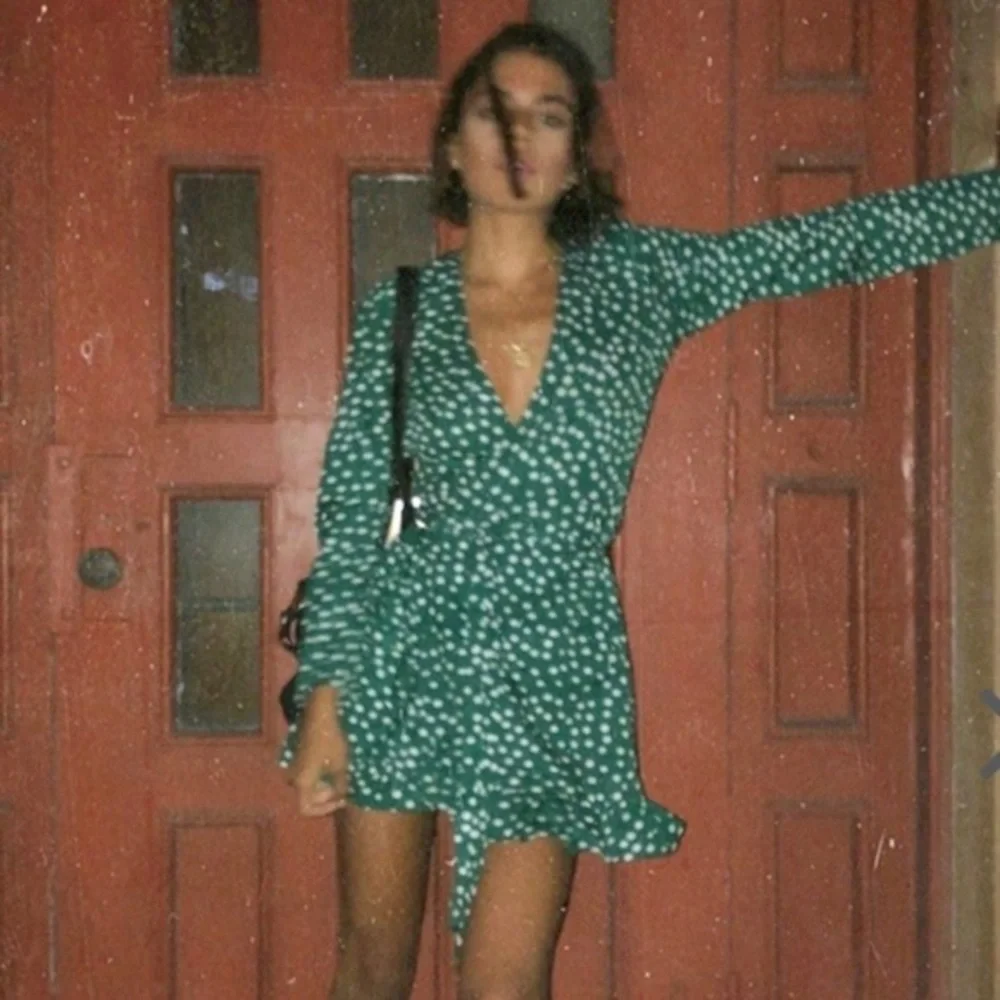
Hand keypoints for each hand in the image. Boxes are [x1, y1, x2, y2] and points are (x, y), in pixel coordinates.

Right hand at [286, 688, 349, 816]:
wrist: (320, 710)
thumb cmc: (332, 739)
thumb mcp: (342, 766)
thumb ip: (340, 787)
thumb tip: (341, 796)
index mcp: (301, 782)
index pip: (306, 809)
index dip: (324, 810)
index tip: (340, 800)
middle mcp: (292, 775)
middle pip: (306, 796)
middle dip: (325, 796)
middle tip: (343, 787)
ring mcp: (293, 763)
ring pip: (307, 783)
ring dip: (322, 784)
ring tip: (340, 773)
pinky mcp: (296, 753)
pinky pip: (306, 771)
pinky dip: (319, 772)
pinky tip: (333, 761)